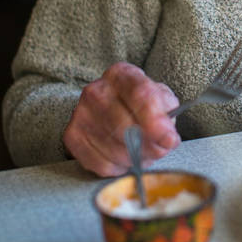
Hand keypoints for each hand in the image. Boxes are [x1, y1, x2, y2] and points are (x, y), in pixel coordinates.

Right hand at [63, 62, 181, 175]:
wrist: (113, 109)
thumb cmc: (141, 105)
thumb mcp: (162, 101)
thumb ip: (167, 117)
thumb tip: (167, 139)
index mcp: (122, 74)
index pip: (140, 96)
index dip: (156, 122)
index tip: (169, 139)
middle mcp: (97, 90)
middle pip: (125, 125)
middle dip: (148, 146)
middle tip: (158, 150)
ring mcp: (80, 112)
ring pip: (114, 148)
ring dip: (134, 158)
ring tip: (141, 152)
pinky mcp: (71, 136)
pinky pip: (99, 163)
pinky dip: (117, 167)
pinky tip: (123, 158)